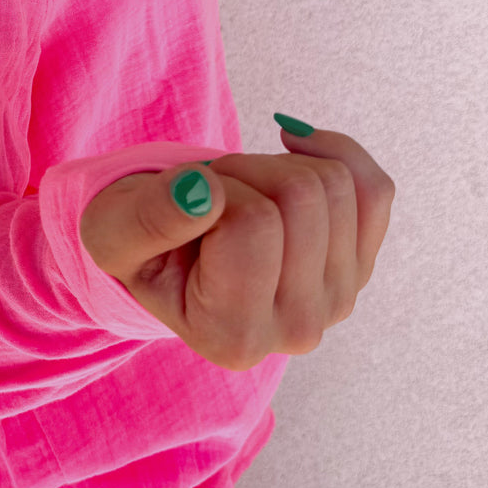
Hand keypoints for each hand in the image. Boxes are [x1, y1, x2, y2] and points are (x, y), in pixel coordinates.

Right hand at [78, 127, 394, 369]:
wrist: (166, 254)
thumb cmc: (138, 242)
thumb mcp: (113, 232)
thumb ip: (149, 218)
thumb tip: (203, 193)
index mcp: (233, 334)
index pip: (252, 222)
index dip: (214, 186)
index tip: (187, 203)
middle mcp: (296, 330)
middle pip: (302, 196)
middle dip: (247, 170)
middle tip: (211, 194)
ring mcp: (337, 300)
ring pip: (335, 183)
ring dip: (276, 166)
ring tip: (237, 194)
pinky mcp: (360, 266)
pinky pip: (373, 186)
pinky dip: (329, 153)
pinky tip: (288, 158)